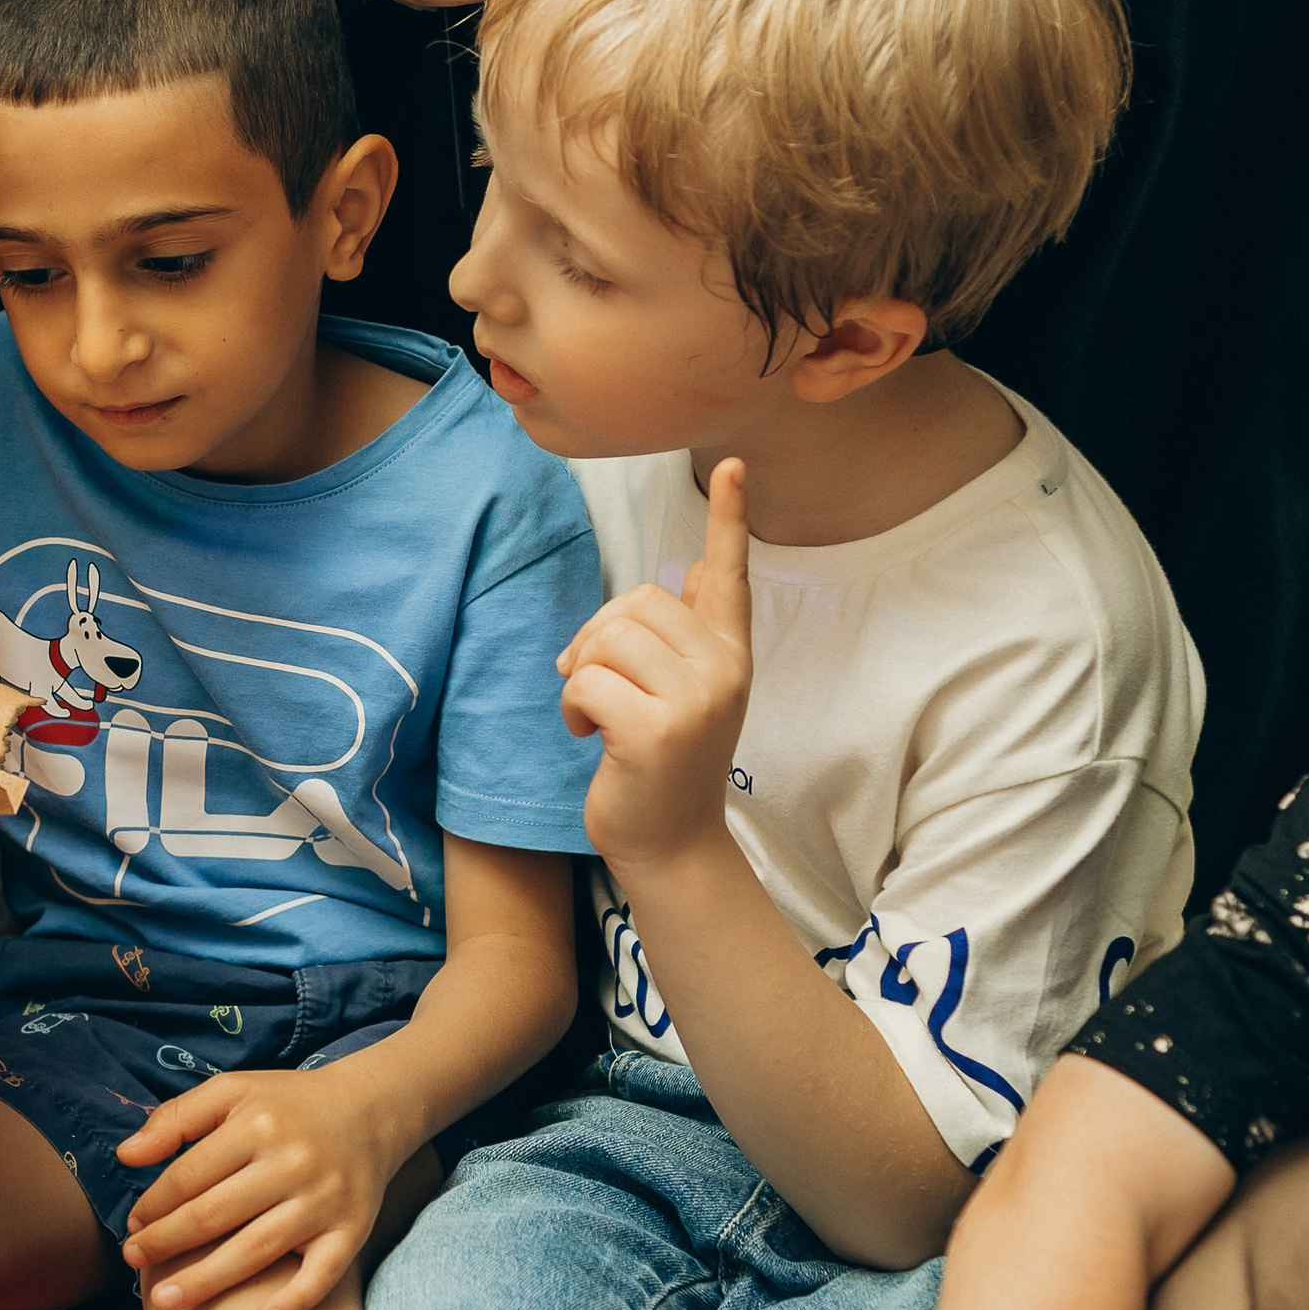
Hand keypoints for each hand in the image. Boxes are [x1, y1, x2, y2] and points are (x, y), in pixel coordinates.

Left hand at [119, 1064, 403, 1309]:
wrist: (370, 1111)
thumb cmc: (285, 1106)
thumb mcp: (231, 1092)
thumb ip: (175, 1118)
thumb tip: (125, 1156)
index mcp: (257, 1125)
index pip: (190, 1176)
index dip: (154, 1205)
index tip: (134, 1225)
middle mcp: (292, 1163)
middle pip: (214, 1215)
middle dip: (166, 1244)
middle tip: (134, 1262)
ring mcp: (323, 1201)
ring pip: (256, 1249)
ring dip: (206, 1280)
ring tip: (163, 1302)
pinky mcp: (351, 1231)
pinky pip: (322, 1274)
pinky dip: (296, 1301)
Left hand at [557, 458, 754, 879]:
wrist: (670, 844)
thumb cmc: (664, 764)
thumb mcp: (688, 692)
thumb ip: (691, 632)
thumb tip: (695, 566)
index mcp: (731, 654)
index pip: (731, 574)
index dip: (730, 518)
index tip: (736, 465)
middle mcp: (724, 669)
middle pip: (636, 601)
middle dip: (598, 636)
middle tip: (595, 683)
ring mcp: (695, 700)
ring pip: (609, 637)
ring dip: (582, 673)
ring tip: (593, 712)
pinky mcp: (656, 730)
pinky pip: (588, 681)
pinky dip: (573, 706)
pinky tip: (586, 735)